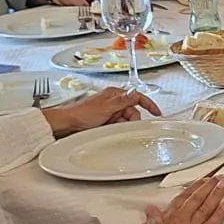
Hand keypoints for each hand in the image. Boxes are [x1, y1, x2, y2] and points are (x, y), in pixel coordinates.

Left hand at [42, 88, 159, 135]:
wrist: (67, 125)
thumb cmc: (81, 113)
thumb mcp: (106, 107)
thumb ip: (123, 100)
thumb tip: (136, 93)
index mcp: (114, 94)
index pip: (137, 96)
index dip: (149, 104)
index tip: (157, 113)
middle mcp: (113, 102)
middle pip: (133, 111)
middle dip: (130, 119)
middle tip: (122, 124)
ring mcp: (109, 112)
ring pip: (126, 120)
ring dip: (122, 125)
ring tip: (111, 128)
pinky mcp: (106, 122)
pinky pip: (118, 126)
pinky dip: (117, 129)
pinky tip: (110, 131)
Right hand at [123, 176, 223, 223]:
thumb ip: (153, 216)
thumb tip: (152, 209)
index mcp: (169, 213)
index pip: (185, 196)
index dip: (195, 187)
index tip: (203, 181)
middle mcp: (181, 218)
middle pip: (197, 198)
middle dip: (209, 186)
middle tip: (218, 178)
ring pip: (206, 207)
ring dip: (216, 194)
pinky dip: (220, 214)